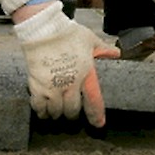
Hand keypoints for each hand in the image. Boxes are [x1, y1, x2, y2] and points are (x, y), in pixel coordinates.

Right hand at [13, 1, 119, 127]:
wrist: (43, 29)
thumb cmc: (67, 33)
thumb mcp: (90, 39)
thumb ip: (103, 49)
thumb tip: (117, 53)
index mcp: (85, 73)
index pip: (94, 100)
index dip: (96, 115)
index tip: (99, 124)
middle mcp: (70, 84)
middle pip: (72, 110)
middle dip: (72, 114)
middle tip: (70, 113)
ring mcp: (53, 87)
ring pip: (56, 112)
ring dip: (57, 113)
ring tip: (56, 111)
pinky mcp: (37, 86)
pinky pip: (39, 107)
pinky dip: (41, 111)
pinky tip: (43, 110)